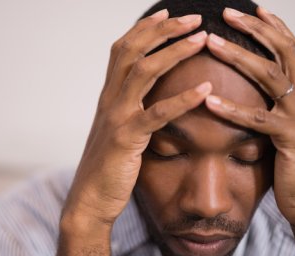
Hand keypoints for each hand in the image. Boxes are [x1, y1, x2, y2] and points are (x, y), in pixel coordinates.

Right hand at [62, 10, 210, 228]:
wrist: (89, 197)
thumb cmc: (108, 165)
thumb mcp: (116, 130)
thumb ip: (129, 109)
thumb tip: (149, 97)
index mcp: (109, 96)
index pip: (123, 50)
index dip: (144, 29)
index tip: (167, 13)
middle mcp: (110, 100)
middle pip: (133, 51)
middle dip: (163, 30)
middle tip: (193, 17)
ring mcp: (117, 117)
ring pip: (144, 72)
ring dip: (174, 51)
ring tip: (202, 38)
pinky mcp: (127, 139)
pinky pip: (157, 114)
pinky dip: (182, 99)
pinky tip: (205, 89)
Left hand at [204, 7, 294, 227]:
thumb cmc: (292, 166)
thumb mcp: (282, 129)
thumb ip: (270, 108)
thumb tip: (250, 95)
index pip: (290, 50)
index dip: (273, 28)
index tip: (252, 9)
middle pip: (282, 51)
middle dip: (255, 29)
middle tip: (227, 13)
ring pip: (271, 76)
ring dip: (239, 56)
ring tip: (211, 42)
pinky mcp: (291, 140)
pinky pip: (259, 120)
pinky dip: (233, 109)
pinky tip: (211, 100)